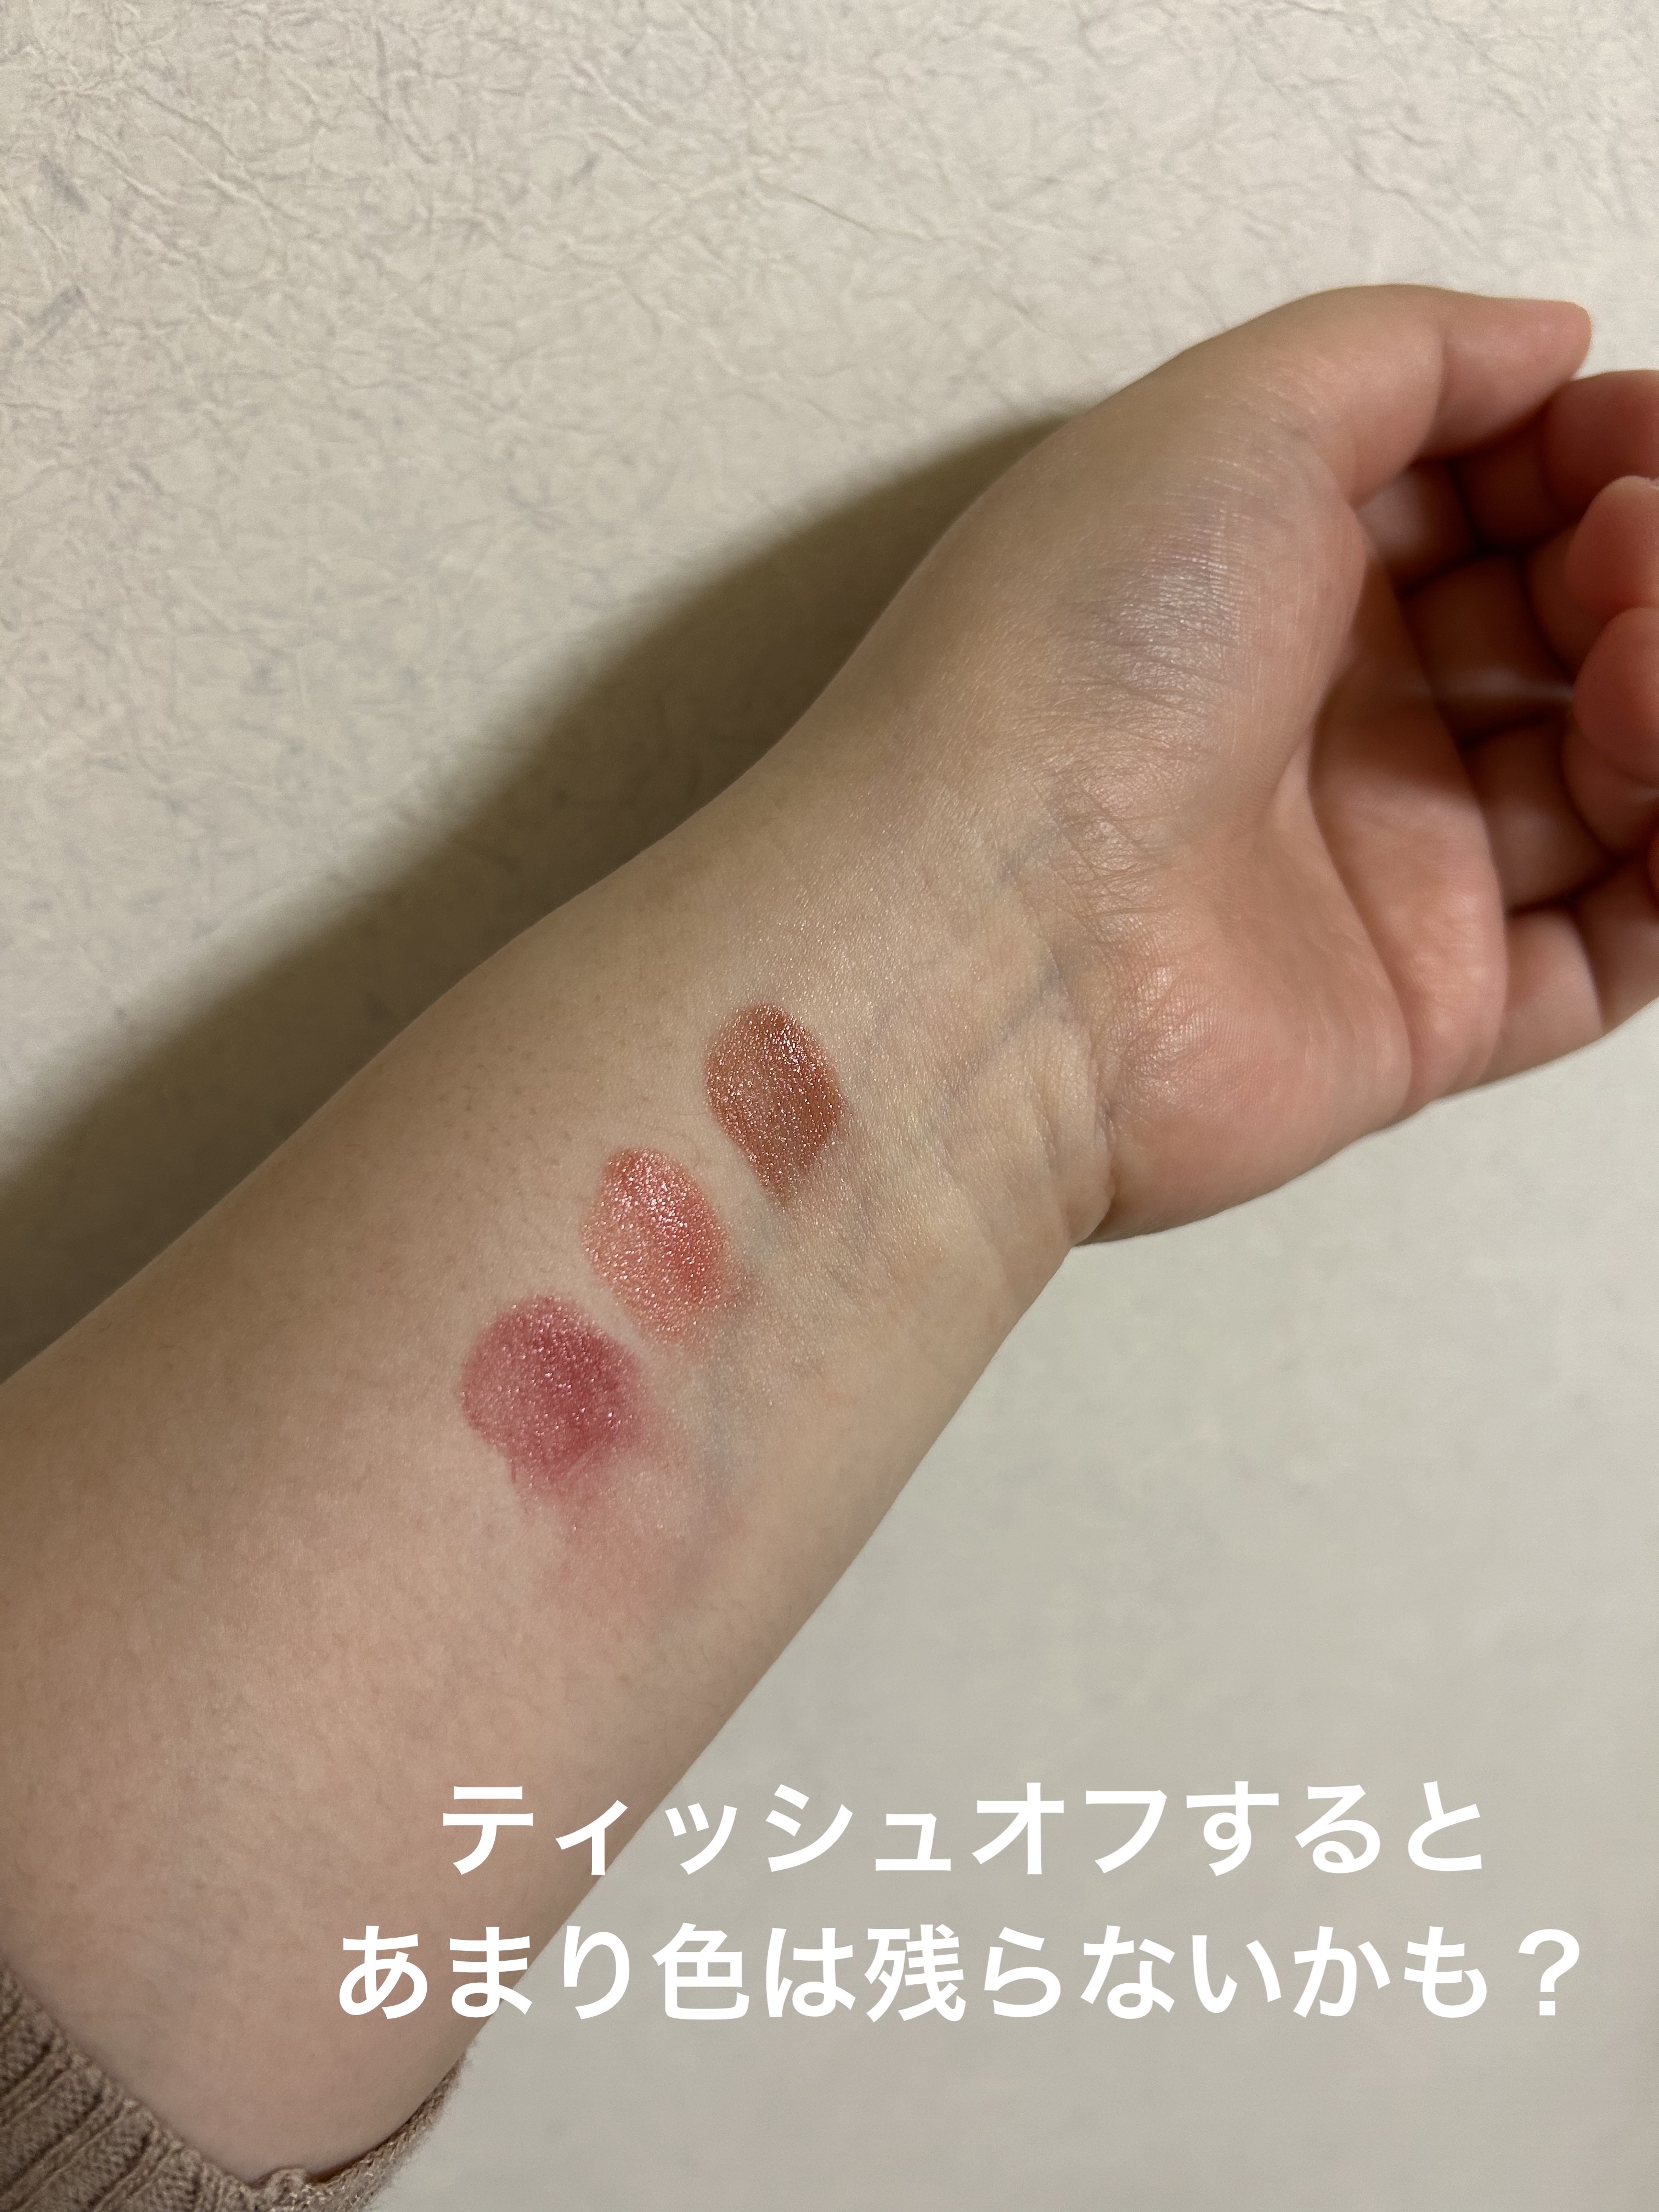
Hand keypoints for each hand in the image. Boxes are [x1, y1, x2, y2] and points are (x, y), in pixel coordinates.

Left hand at [833, 286, 1658, 1233]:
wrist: (995, 932)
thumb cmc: (1076, 661)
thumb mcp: (1231, 416)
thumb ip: (1405, 353)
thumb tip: (1547, 343)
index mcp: (1273, 571)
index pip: (1489, 492)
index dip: (1586, 454)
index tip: (1631, 449)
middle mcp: (1328, 717)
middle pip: (1561, 625)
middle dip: (1636, 568)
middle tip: (1631, 557)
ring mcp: (1378, 868)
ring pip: (1606, 777)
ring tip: (1641, 671)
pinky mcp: (1421, 1011)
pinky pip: (1608, 947)